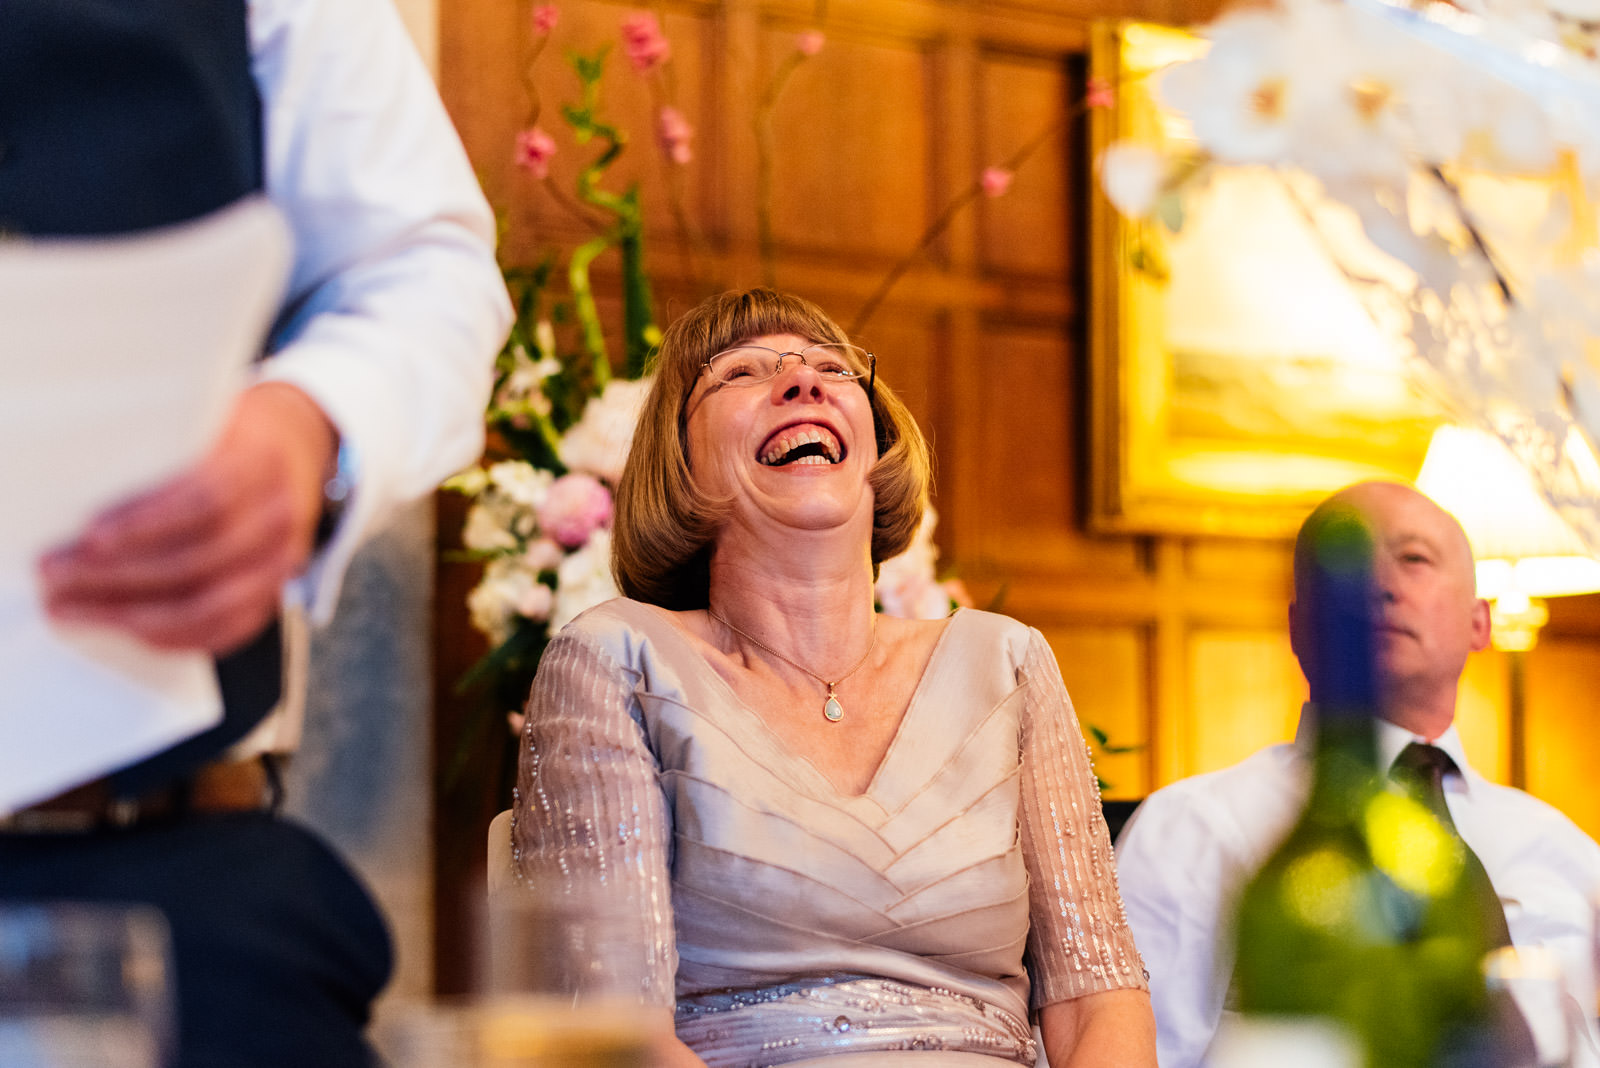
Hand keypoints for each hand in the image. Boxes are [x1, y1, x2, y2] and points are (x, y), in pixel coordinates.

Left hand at [38, 382, 338, 654]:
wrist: (297, 451)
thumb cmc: (231, 438)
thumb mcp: (206, 425)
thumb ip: (165, 454)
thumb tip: (86, 496)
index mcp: (263, 465)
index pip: (207, 500)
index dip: (147, 523)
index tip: (90, 537)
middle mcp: (281, 517)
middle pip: (201, 559)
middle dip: (121, 576)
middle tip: (59, 577)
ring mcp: (283, 561)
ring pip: (211, 604)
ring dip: (135, 615)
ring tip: (77, 609)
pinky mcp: (274, 595)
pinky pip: (224, 631)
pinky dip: (171, 637)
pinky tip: (125, 628)